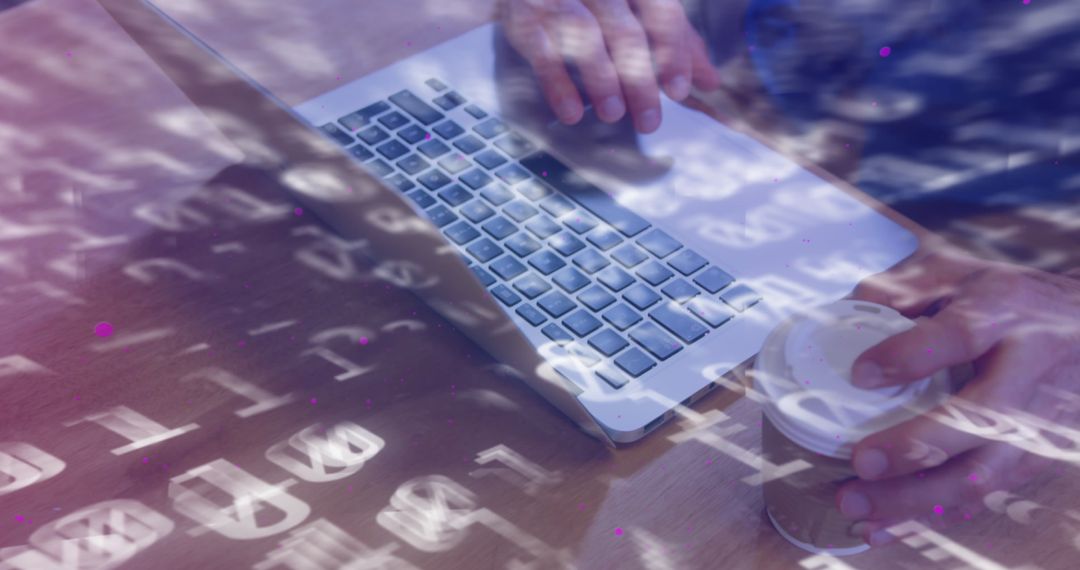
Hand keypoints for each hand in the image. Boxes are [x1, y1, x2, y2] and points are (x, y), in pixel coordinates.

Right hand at [500, 0, 720, 132]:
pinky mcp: (526, 19)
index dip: (672, 49)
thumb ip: (673, 40)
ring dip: (602, 79)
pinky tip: (572, 113)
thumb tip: (710, 80)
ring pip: (585, 36)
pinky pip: (543, 52)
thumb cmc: (593, 0)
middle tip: (650, 121)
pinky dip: (558, 84)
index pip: (660, 10)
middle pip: (624, 31)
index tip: (678, 90)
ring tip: (614, 114)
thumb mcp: (636, 12)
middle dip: (639, 78)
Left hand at [837, 247, 1079, 545]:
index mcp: (1003, 314)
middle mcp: (1025, 369)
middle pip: (980, 418)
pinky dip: (932, 513)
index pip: (960, 336)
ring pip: (984, 470)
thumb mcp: (956, 274)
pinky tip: (886, 524)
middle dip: (916, 447)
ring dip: (917, 497)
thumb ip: (901, 291)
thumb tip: (840, 314)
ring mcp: (1037, 420)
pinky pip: (983, 493)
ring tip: (858, 507)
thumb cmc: (1005, 300)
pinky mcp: (1034, 455)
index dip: (910, 356)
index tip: (861, 374)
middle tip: (860, 463)